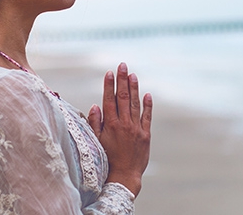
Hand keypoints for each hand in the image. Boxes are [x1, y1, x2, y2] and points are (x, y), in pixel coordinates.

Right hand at [87, 62, 152, 196]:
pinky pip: (147, 117)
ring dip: (134, 88)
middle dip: (122, 80)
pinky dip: (147, 105)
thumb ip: (95, 123)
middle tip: (122, 65)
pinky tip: (147, 94)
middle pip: (123, 97)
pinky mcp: (146, 135)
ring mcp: (136, 129)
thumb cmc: (107, 160)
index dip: (109, 85)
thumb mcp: (96, 141)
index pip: (110, 99)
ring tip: (133, 75)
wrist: (123, 177)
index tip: (109, 72)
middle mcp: (124, 124)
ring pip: (135, 104)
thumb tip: (95, 105)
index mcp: (110, 125)